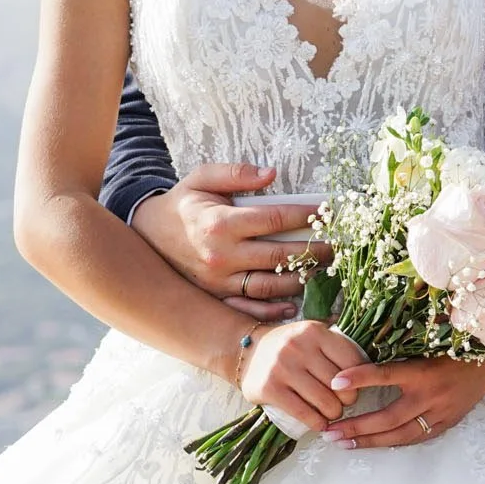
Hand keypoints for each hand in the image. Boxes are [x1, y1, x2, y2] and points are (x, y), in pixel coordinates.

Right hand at [131, 163, 330, 320]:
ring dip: (301, 281)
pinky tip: (294, 304)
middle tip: (338, 247)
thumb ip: (236, 173)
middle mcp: (221, 256)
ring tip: (324, 271)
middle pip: (279, 256)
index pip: (274, 219)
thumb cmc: (182, 204)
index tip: (328, 212)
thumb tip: (271, 173)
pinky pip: (248, 308)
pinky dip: (272, 310)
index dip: (305, 216)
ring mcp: (218, 281)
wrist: (146, 236)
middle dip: (314, 252)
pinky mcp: (215, 297)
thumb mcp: (202, 178)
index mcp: (220, 224)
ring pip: (269, 286)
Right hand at [238, 320, 364, 434]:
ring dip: (334, 413)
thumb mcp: (313, 335)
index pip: (352, 360)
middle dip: (348, 399)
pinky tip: (321, 424)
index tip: (357, 386)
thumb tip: (369, 366)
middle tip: (344, 403)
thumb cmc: (290, 346)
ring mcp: (282, 368)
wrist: (248, 351)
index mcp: (315, 331)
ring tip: (332, 413)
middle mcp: (299, 346)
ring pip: (324, 401)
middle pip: (340, 384)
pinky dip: (317, 423)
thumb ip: (336, 344)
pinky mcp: (269, 389)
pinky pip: (303, 413)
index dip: (360, 379)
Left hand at [321, 356, 484, 448]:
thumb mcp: (430, 342)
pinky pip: (415, 438)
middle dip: (356, 426)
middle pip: (388, 417)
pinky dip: (393, 442)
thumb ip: (401, 349)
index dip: (360, 377)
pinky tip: (374, 444)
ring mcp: (440, 413)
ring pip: (399, 435)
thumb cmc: (457, 345)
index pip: (386, 374)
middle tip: (329, 432)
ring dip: (369, 441)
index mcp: (425, 370)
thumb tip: (366, 348)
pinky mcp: (447, 423)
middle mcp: (431, 395)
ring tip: (343, 443)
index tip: (335, 382)